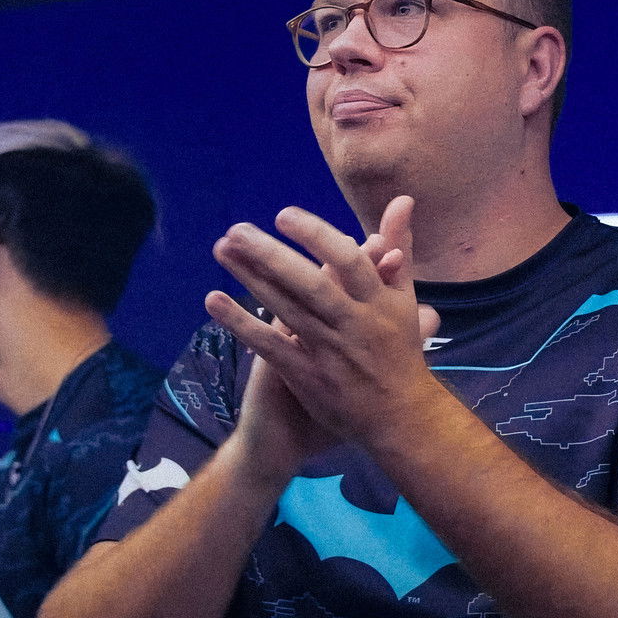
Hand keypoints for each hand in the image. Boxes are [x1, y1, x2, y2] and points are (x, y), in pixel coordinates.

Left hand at [205, 196, 441, 453]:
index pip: (348, 261)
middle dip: (272, 256)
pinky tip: (213, 301)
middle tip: (236, 230)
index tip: (284, 215)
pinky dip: (242, 324)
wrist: (401, 418)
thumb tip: (401, 199)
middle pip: (310, 285)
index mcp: (378, 302)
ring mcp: (329, 352)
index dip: (316, 237)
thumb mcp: (404, 297)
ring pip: (287, 311)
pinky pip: (271, 347)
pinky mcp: (307, 376)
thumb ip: (398, 248)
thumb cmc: (401, 350)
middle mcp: (354, 324)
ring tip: (222, 250)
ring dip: (251, 280)